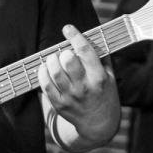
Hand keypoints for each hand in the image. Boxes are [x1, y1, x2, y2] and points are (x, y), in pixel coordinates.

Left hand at [39, 26, 119, 147]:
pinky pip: (45, 85)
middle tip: (64, 53)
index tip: (68, 28)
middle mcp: (85, 87)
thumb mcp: (110, 76)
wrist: (99, 123)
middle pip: (68, 61)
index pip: (86, 52)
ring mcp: (71, 97)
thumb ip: (101, 57)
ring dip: (51, 60)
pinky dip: (42, 73)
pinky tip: (45, 68)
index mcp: (99, 77)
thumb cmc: (104, 94)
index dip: (75, 37)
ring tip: (54, 59)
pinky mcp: (59, 104)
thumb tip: (90, 35)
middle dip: (64, 52)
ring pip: (54, 71)